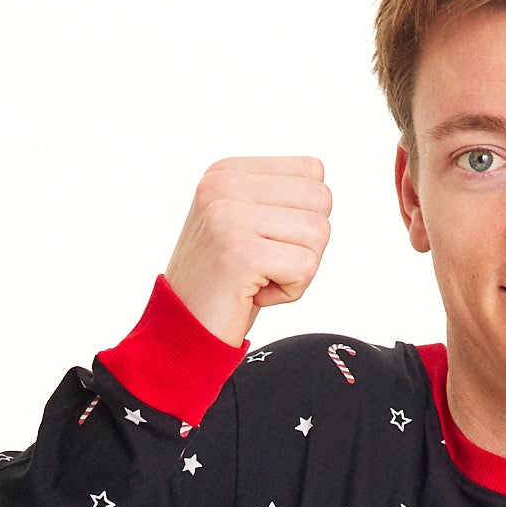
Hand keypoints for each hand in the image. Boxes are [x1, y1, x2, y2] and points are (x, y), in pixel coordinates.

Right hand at [164, 157, 330, 345]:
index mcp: (226, 171)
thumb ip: (279, 199)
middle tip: (265, 266)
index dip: (303, 217)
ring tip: (257, 279)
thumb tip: (324, 192)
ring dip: (298, 270)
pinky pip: (305, 267)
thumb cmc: (223, 285)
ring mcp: (228, 216)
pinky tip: (254, 294)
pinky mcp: (239, 253)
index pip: (312, 172)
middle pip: (321, 200)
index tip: (264, 243)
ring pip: (318, 233)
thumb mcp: (246, 225)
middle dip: (306, 244)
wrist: (182, 335)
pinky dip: (290, 292)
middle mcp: (223, 184)